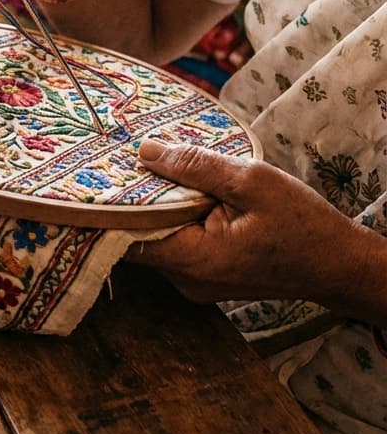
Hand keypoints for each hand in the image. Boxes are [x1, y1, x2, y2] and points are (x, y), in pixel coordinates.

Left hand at [126, 139, 386, 325]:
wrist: (340, 265)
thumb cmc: (304, 226)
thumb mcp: (252, 182)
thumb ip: (196, 167)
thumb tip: (146, 152)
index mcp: (193, 260)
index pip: (126, 238)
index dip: (109, 209)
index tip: (93, 179)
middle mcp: (186, 279)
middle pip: (139, 236)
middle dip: (132, 200)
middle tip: (116, 162)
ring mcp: (195, 280)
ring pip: (158, 238)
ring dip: (156, 207)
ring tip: (147, 169)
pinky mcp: (205, 274)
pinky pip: (177, 242)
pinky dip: (175, 218)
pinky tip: (179, 190)